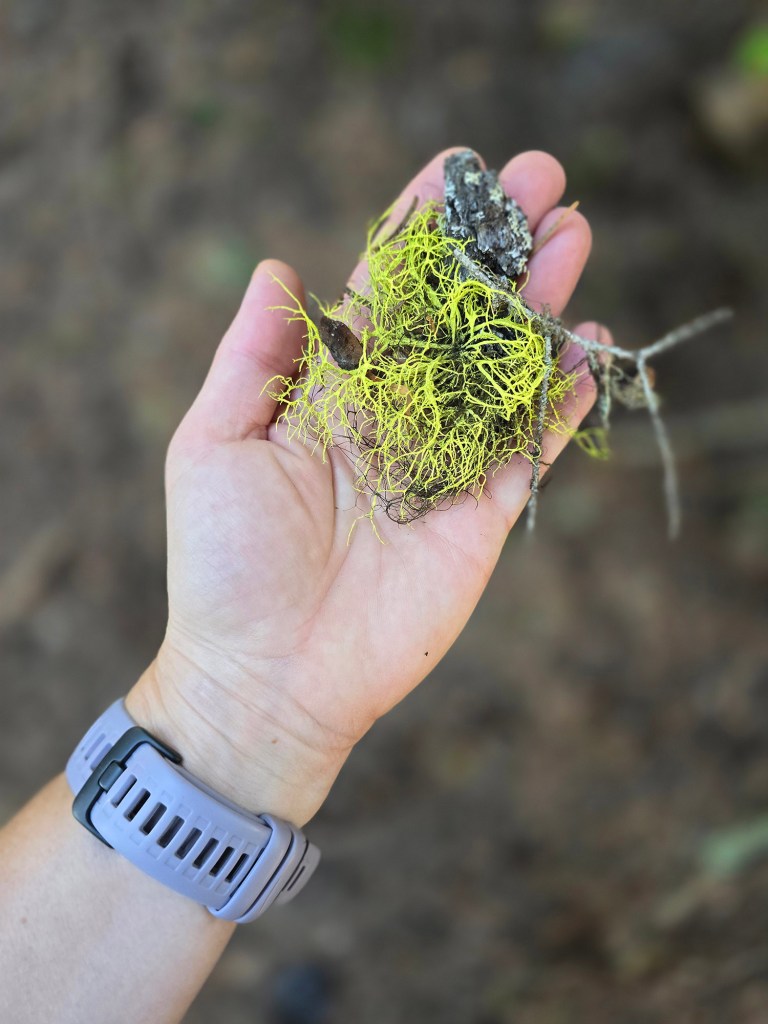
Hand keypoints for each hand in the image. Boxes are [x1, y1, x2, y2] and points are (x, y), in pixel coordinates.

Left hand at [126, 149, 606, 825]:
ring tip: (574, 237)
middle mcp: (394, 416)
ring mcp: (443, 464)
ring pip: (502, 369)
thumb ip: (254, 358)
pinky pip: (529, 449)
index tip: (457, 168)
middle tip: (542, 179)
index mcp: (332, 391)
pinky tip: (586, 349)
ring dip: (539, 306)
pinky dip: (560, 402)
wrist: (268, 675)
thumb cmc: (223, 564)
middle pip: (458, 316)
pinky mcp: (481, 517)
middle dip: (497, 249)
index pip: (385, 291)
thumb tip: (280, 266)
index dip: (421, 229)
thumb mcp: (212, 444)